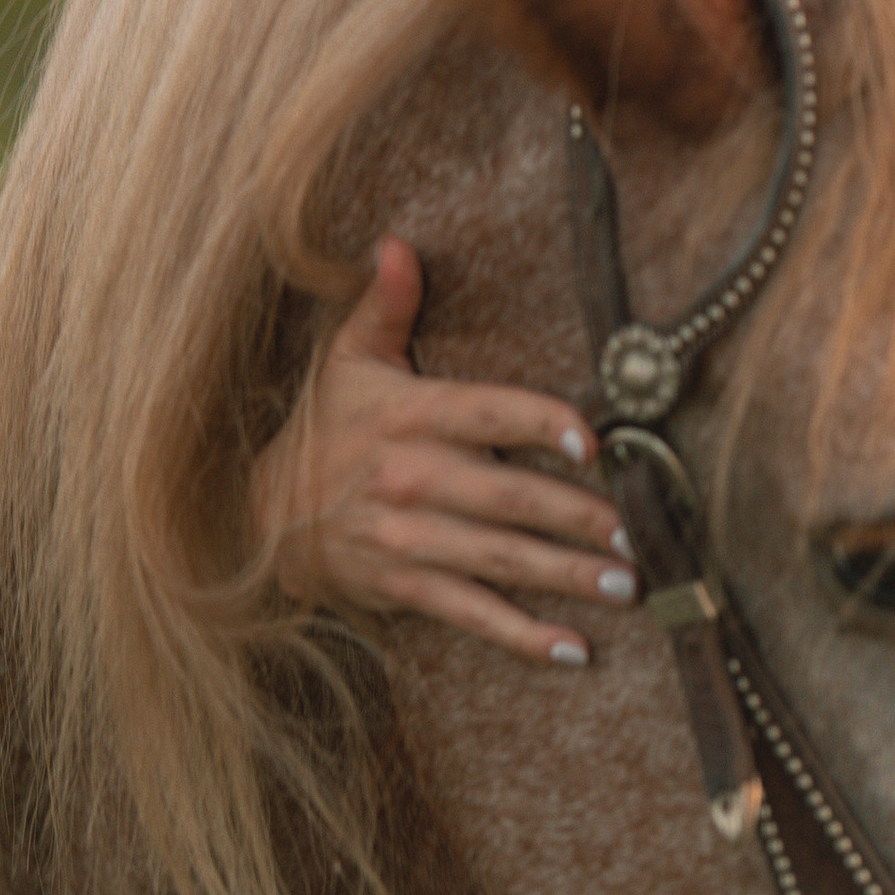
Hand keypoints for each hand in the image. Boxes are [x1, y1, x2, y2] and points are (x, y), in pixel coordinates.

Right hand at [253, 238, 632, 668]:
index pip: (482, 414)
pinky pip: (469, 612)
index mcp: (410, 415)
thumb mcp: (348, 360)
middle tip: (635, 532)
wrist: (258, 514)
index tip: (589, 439)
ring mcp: (407, 538)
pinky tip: (573, 650)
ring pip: (497, 559)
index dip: (535, 423)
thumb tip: (398, 244)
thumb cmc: (326, 425)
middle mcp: (411, 478)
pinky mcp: (403, 584)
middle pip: (505, 498)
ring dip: (564, 576)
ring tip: (626, 584)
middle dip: (575, 518)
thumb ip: (385, 306)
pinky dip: (521, 636)